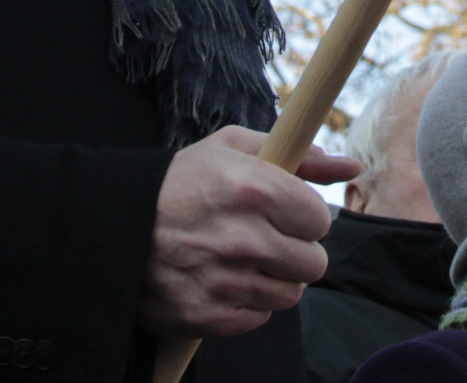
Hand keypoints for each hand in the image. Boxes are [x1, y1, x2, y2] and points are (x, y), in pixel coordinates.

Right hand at [140, 127, 359, 337]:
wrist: (115, 225)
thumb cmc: (183, 182)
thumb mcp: (234, 149)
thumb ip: (300, 157)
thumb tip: (351, 166)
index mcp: (254, 188)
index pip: (321, 220)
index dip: (304, 216)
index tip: (284, 213)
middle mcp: (243, 238)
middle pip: (314, 263)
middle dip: (296, 250)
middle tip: (268, 238)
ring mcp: (225, 281)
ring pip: (291, 294)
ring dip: (275, 278)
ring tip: (245, 259)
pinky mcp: (208, 316)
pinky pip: (260, 317)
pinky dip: (249, 302)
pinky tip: (225, 279)